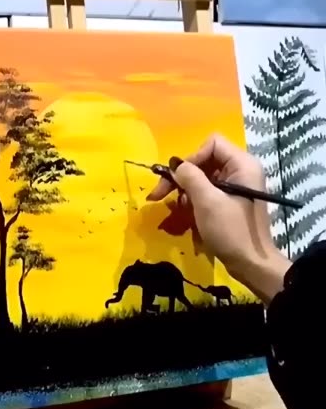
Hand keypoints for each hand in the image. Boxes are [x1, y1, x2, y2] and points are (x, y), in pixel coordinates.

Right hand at [147, 134, 291, 302]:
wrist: (251, 264)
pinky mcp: (230, 201)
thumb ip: (190, 177)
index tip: (178, 179)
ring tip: (177, 208)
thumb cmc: (231, 231)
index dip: (192, 158)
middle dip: (182, 177)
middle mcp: (241, 170)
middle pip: (205, 160)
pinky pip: (207, 192)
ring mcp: (236, 186)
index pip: (212, 144)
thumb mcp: (207, 202)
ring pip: (203, 177)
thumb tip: (175, 165)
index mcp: (242, 164)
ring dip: (185, 191)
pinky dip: (193, 200)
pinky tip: (185, 213)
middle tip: (158, 195)